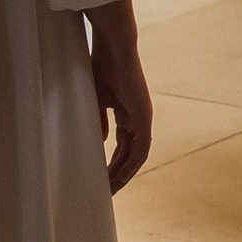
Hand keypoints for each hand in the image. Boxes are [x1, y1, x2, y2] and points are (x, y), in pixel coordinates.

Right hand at [86, 2, 153, 191]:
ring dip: (124, 174)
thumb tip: (99, 141)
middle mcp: (138, 118)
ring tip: (109, 191)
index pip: (122, 146)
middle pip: (129, 155)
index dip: (112, 165)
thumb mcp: (96, 100)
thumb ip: (99, 120)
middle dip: (117, 175)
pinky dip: (131, 165)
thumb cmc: (102, 67)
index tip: (100, 181)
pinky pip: (141, 148)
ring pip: (136, 156)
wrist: (113, 47)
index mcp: (127, 114)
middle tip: (103, 193)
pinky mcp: (144, 116)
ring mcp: (143, 118)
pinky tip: (120, 178)